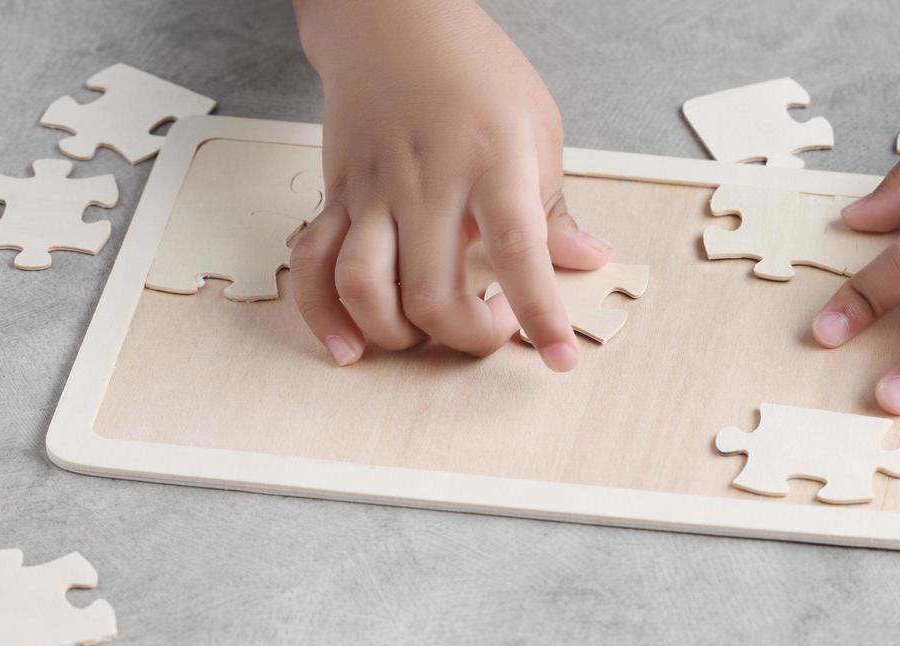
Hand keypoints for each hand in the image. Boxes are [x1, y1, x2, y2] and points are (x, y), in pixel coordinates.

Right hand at [289, 0, 610, 369]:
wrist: (392, 20)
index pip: (520, 253)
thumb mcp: (538, 127)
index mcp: (492, 162)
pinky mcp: (337, 196)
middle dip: (465, 337)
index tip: (560, 357)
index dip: (541, 315)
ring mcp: (374, 192)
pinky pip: (313, 265)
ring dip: (393, 334)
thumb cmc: (473, 71)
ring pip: (362, 287)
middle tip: (491, 327)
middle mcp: (428, 182)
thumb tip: (587, 259)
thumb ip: (555, 206)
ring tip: (421, 337)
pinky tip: (348, 345)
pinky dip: (322, 315)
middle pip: (431, 293)